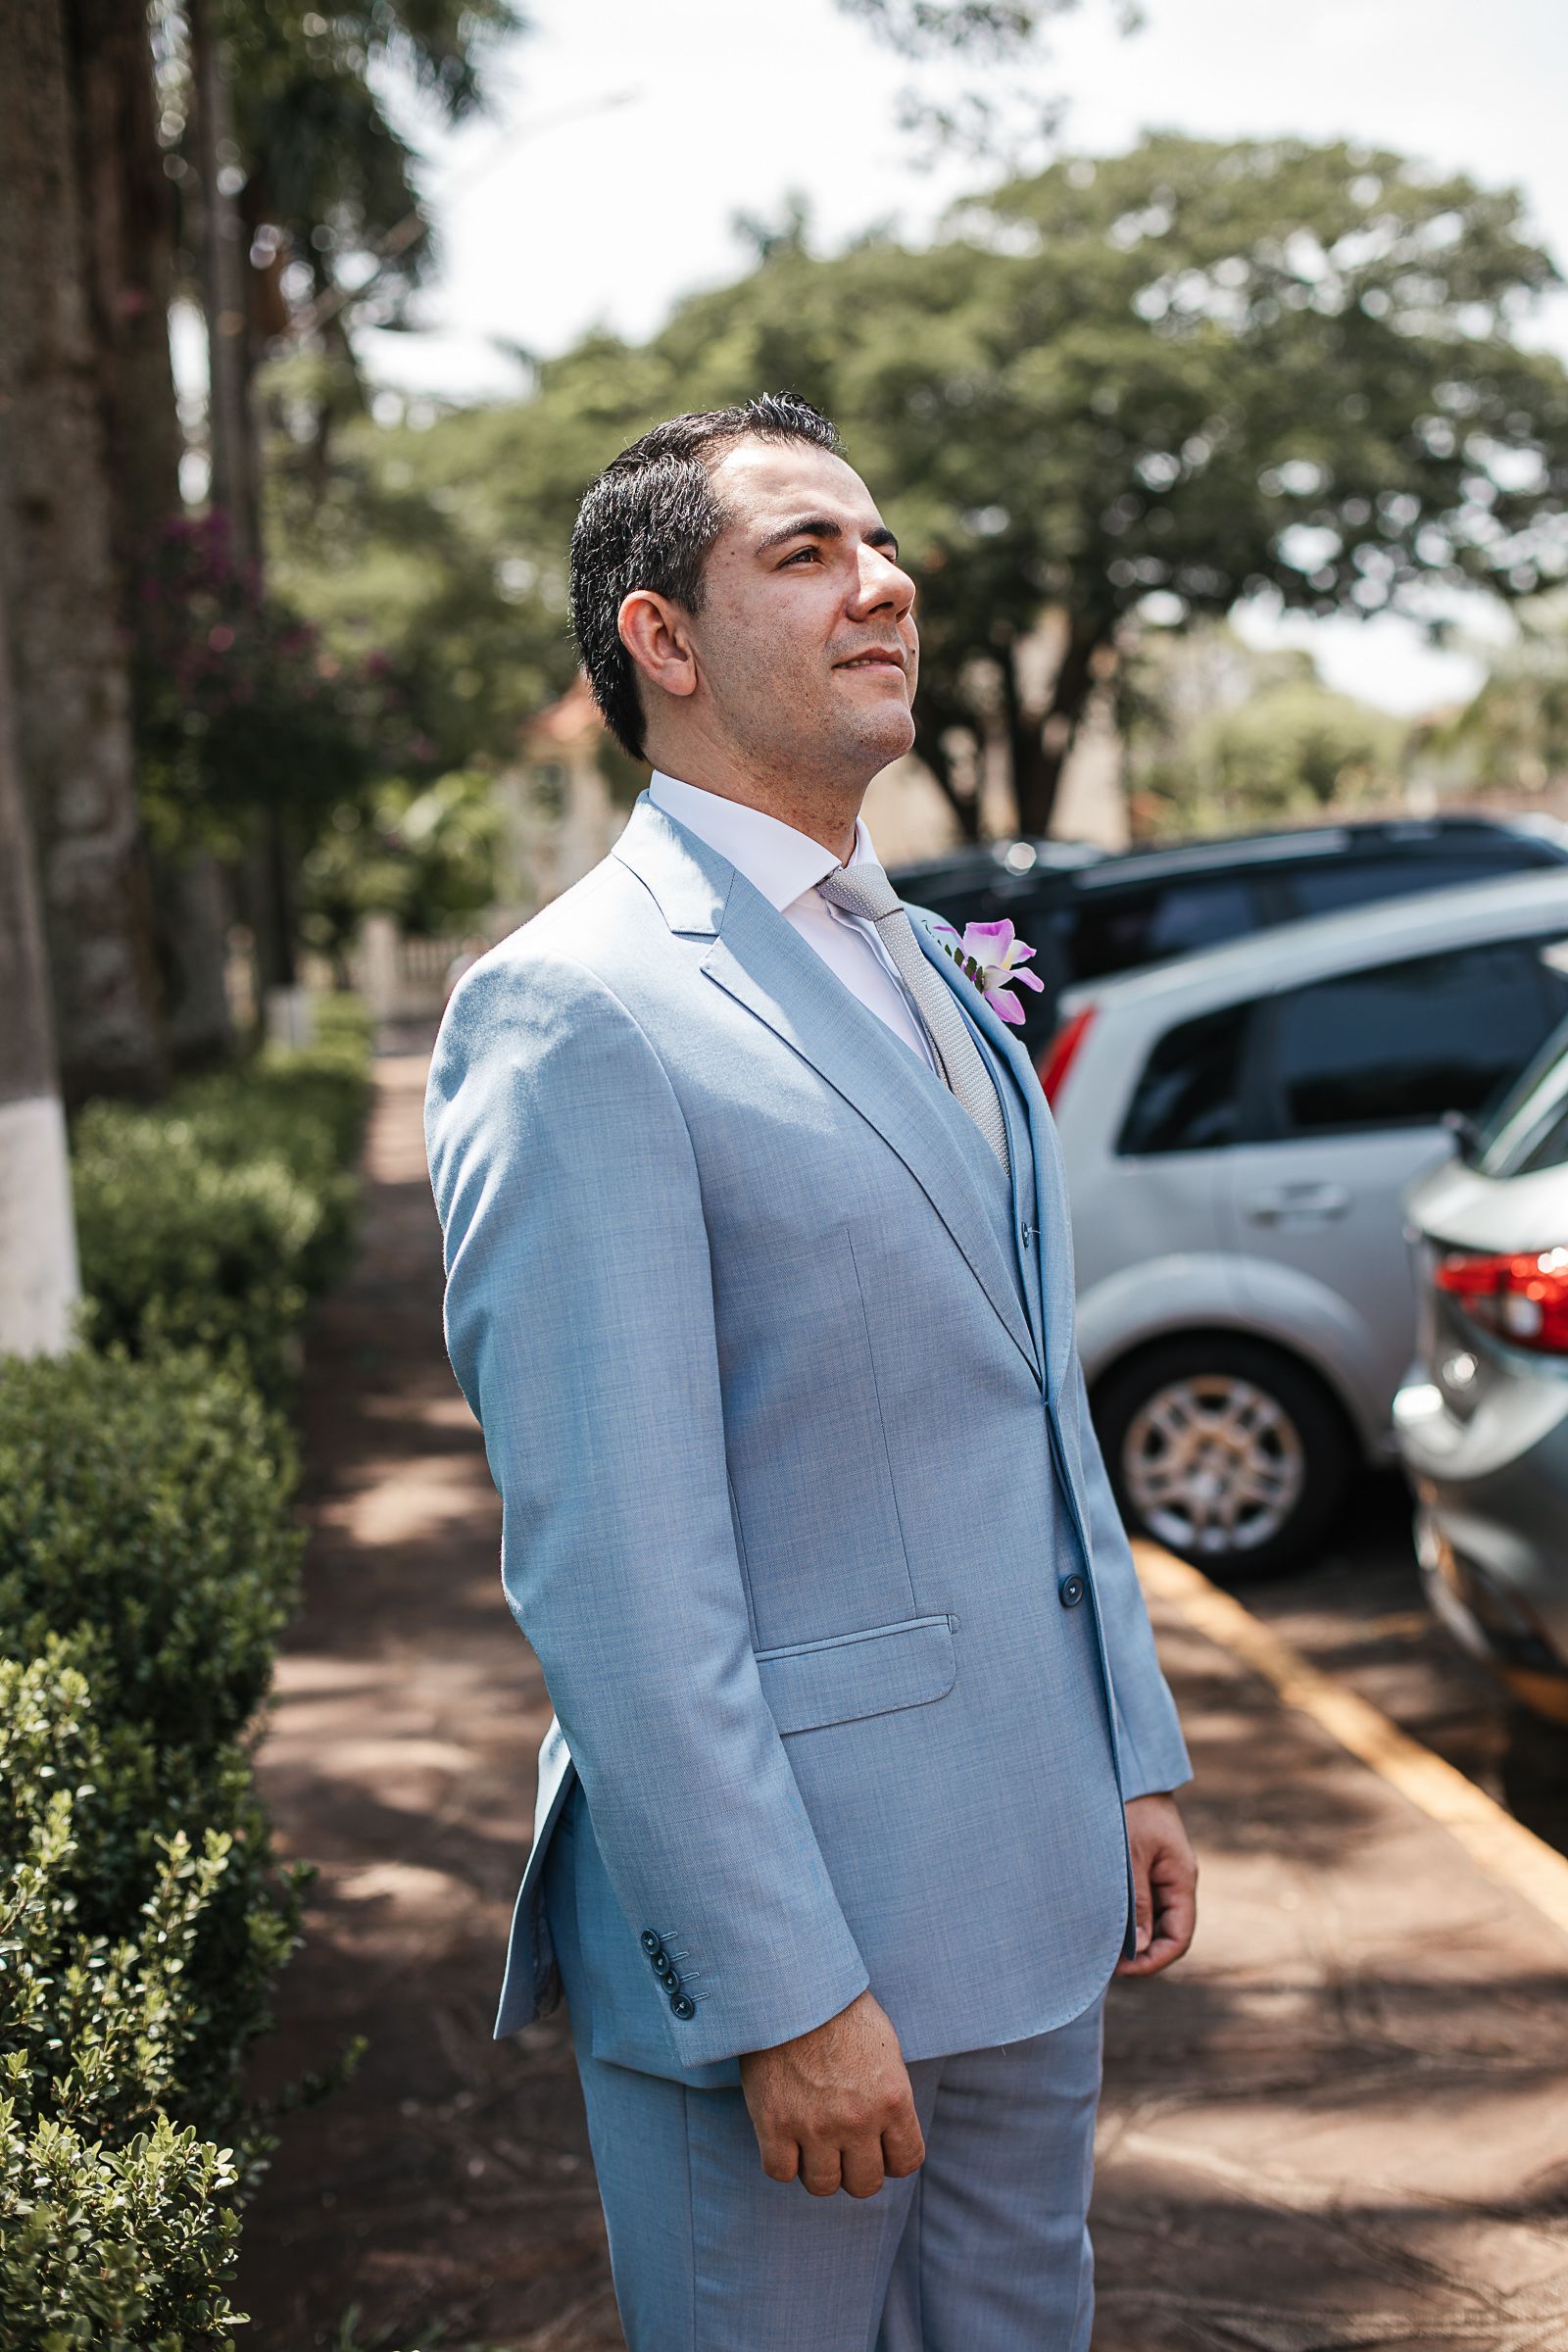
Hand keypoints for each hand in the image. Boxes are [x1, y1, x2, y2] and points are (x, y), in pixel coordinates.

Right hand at [739, 1989, 925, 2198]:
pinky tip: (784, 2138)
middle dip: (856, 2169)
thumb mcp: (885, 2048)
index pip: (906, 2163)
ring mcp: (815, 2125)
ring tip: (812, 2142)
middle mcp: (858, 2120)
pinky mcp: (774, 2123)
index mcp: (893, 2099)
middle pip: (864, 2184)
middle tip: (843, 2147)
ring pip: (823, 2185)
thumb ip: (890, 2095)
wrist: (792, 1983)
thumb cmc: (840, 2008)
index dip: (892, 2158)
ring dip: (819, 2168)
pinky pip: (780, 2172)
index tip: (878, 2146)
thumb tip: (890, 2133)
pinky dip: (782, 2161)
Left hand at [1114, 1792, 1197, 1977]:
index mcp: (1181, 1878)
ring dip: (1132, 1934)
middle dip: (1141, 1952)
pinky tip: (1102, 1919)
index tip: (1122, 1969)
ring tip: (1100, 1943)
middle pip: (1168, 1932)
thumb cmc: (1130, 1808)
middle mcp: (1177, 1879)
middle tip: (1105, 1962)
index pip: (1179, 1937)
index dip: (1155, 1960)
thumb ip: (1137, 1902)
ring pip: (1154, 1918)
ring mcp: (1163, 1872)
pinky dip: (1127, 1915)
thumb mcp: (1130, 1857)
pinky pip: (1143, 1900)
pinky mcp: (1147, 1864)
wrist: (1128, 1769)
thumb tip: (1141, 1949)